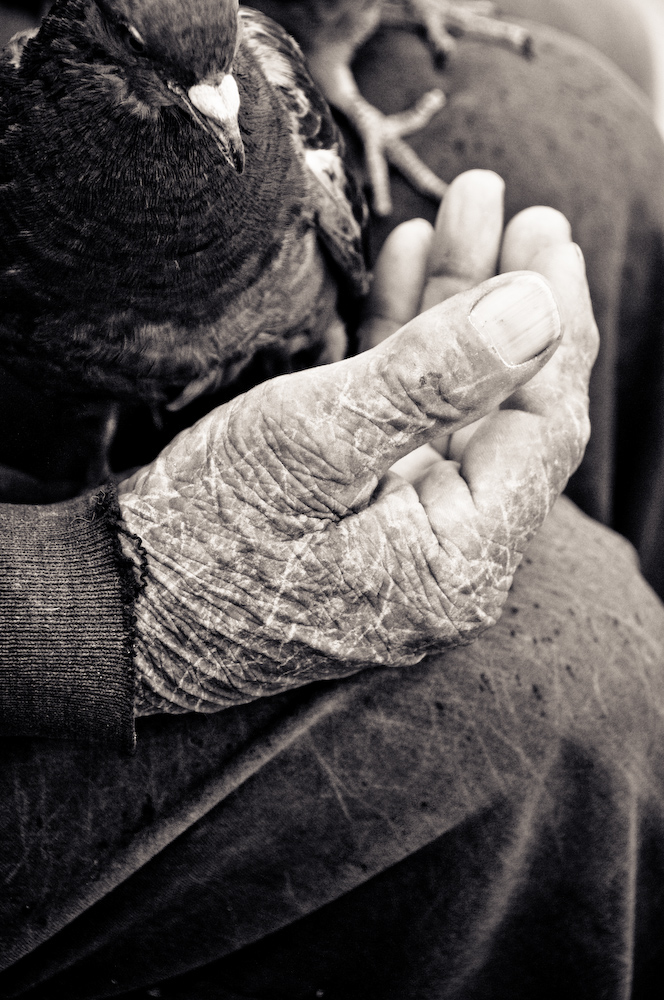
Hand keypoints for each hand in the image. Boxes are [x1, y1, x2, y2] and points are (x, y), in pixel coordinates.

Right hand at [118, 170, 597, 712]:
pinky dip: (403, 353)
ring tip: (463, 220)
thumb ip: (433, 380)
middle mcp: (443, 557)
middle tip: (523, 218)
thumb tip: (537, 311)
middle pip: (499, 413)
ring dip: (454, 317)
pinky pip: (398, 424)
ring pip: (448, 410)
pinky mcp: (354, 517)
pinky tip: (407, 276)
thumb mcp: (313, 442)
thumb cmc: (200, 537)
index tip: (545, 242)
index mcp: (456, 560)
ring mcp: (398, 536)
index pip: (541, 430)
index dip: (553, 329)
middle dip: (506, 309)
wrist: (111, 609)